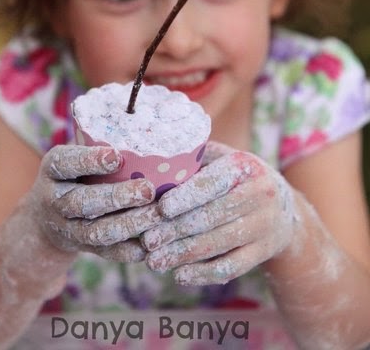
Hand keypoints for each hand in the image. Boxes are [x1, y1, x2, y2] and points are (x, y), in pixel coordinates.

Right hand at [26, 144, 161, 261]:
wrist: (44, 218)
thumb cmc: (74, 173)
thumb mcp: (74, 153)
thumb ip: (97, 139)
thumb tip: (140, 113)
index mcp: (53, 168)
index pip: (66, 163)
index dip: (90, 161)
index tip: (117, 155)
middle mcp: (55, 199)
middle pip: (83, 202)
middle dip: (117, 197)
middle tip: (148, 189)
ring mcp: (66, 228)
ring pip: (95, 232)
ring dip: (128, 225)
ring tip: (157, 214)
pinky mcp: (82, 248)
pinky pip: (105, 253)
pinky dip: (128, 250)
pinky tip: (151, 243)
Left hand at [141, 141, 299, 283]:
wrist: (285, 209)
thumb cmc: (239, 179)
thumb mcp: (225, 158)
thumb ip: (197, 157)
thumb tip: (156, 160)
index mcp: (245, 166)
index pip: (212, 184)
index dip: (186, 197)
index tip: (160, 209)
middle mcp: (259, 194)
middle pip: (212, 216)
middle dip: (176, 230)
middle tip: (148, 241)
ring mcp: (263, 225)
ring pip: (218, 244)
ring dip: (183, 254)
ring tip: (154, 261)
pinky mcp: (264, 251)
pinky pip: (231, 266)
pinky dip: (203, 273)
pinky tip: (179, 275)